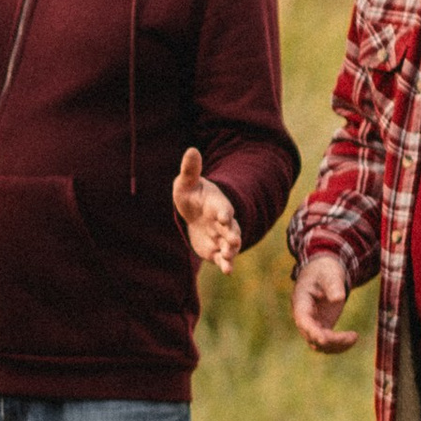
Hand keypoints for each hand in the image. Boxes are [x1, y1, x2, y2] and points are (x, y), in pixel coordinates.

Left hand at [172, 148, 242, 275]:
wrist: (195, 213)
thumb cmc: (192, 195)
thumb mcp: (187, 182)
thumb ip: (190, 169)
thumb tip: (191, 149)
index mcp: (217, 204)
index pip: (223, 208)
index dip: (224, 212)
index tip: (225, 216)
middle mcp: (223, 222)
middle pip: (231, 229)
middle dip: (232, 234)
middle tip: (234, 241)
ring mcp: (220, 236)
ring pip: (230, 245)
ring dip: (231, 252)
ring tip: (229, 260)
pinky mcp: (215, 249)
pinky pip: (222, 257)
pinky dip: (225, 263)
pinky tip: (227, 271)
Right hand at [291, 250, 360, 353]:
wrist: (323, 272)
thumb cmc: (324, 271)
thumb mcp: (329, 274)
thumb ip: (333, 285)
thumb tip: (339, 299)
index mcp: (301, 302)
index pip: (303, 321)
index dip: (312, 332)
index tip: (324, 339)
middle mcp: (304, 317)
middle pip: (312, 337)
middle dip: (331, 341)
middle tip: (353, 336)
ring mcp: (312, 324)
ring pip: (319, 345)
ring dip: (336, 346)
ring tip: (354, 337)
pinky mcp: (322, 327)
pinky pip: (327, 343)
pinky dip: (339, 345)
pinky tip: (353, 338)